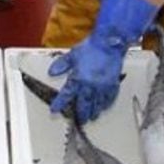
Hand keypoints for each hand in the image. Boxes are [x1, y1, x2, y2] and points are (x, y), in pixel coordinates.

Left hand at [48, 0, 157, 121]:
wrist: (109, 43)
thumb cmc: (92, 47)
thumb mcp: (72, 55)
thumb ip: (61, 65)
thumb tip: (52, 72)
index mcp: (78, 78)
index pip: (66, 95)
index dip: (59, 104)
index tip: (55, 110)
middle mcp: (90, 85)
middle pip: (83, 104)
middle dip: (80, 113)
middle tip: (80, 120)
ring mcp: (102, 86)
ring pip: (97, 104)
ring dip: (93, 112)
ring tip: (92, 117)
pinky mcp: (112, 84)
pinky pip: (109, 98)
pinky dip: (105, 104)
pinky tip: (104, 106)